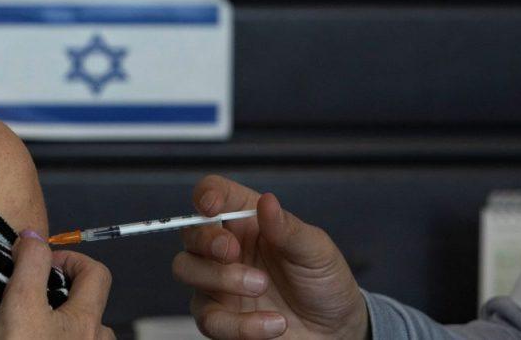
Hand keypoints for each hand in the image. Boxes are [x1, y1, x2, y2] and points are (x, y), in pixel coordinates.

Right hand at [0, 230, 114, 339]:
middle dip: (62, 293)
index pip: (96, 272)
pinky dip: (54, 337)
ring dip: (60, 321)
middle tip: (31, 298)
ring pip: (80, 331)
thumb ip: (31, 266)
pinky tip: (30, 339)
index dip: (70, 259)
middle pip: (88, 305)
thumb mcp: (21, 306)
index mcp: (86, 321)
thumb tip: (33, 236)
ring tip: (29, 323)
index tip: (43, 265)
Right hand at [171, 176, 369, 339]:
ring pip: (186, 269)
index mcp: (248, 220)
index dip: (206, 194)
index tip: (211, 205)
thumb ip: (288, 228)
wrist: (335, 331)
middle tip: (232, 252)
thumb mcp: (317, 251)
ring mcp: (219, 283)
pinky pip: (210, 319)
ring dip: (220, 278)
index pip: (214, 194)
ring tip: (261, 286)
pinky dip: (240, 324)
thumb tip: (267, 201)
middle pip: (190, 232)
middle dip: (206, 240)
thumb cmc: (324, 282)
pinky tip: (273, 324)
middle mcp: (227, 248)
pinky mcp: (222, 318)